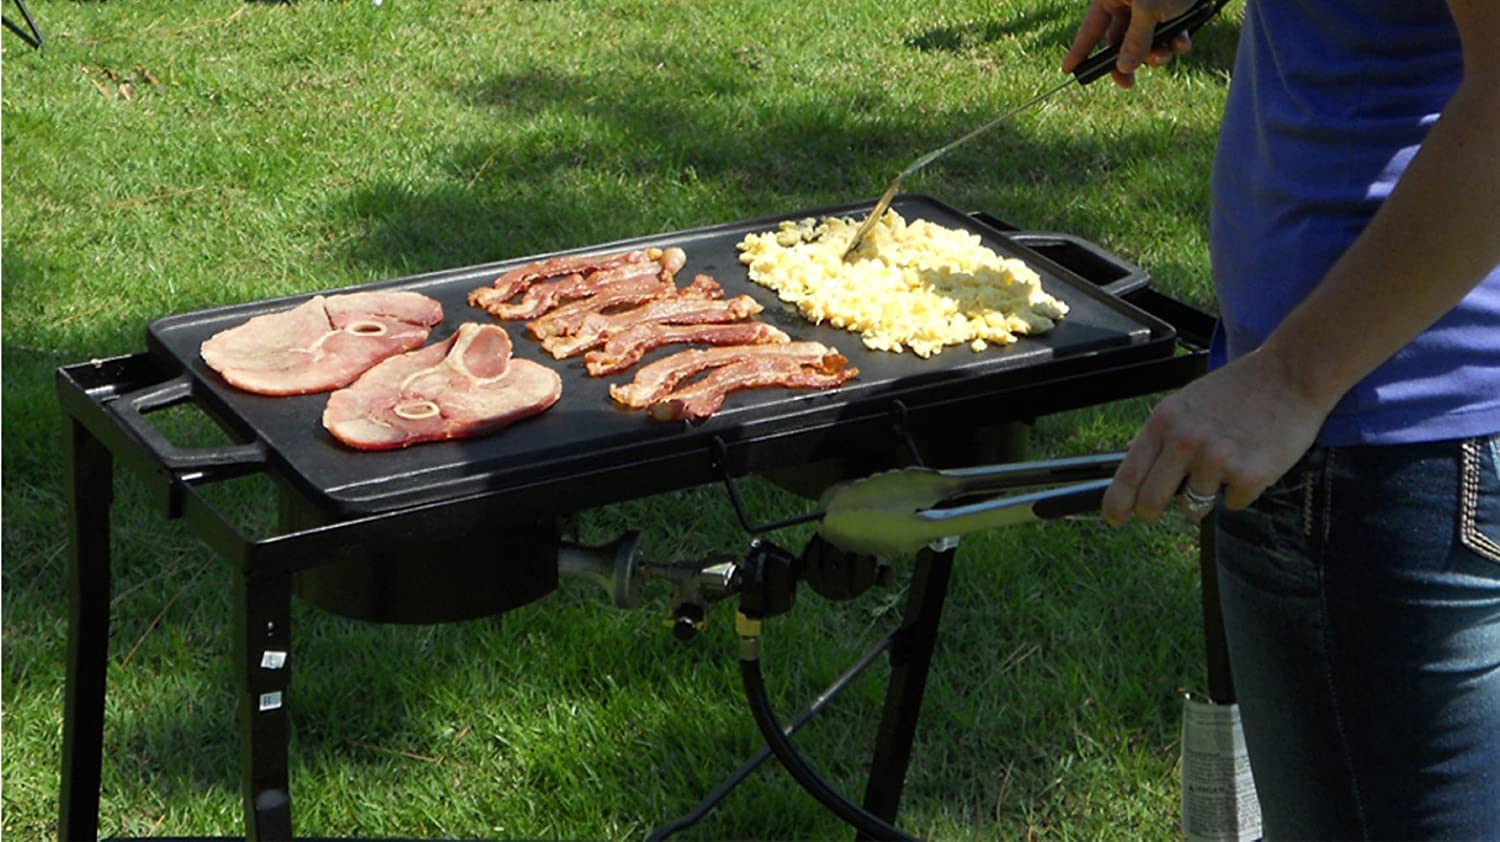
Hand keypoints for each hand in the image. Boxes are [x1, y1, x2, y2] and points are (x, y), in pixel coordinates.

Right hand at [1061, 0, 1197, 87]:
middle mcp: (1128, 4)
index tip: (1069, 70)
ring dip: (1156, 55)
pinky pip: (1167, 38)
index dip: (1079, 50)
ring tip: (1166, 53)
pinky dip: (1175, 44)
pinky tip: (1183, 42)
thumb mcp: (1149, 11)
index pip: (1090, 29)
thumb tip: (1124, 68)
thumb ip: (1135, 41)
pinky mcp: (1173, 14)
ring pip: (1145, 44)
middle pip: (1119, 42)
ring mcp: (1151, 10)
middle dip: (1128, 61)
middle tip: (1127, 84)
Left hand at [1101, 346, 1336, 524]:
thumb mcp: (1187, 402)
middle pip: (1151, 501)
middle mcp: (1185, 441)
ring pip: (1194, 506)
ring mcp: (1216, 460)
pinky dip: (1240, 492)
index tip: (1114, 517)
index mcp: (1164, 421)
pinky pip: (1232, 503)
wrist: (1291, 375)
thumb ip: (1162, 434)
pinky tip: (1252, 463)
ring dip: (1206, 495)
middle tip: (1152, 514)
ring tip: (1225, 463)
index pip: (1129, 474)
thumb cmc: (1239, 390)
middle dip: (1149, 513)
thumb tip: (1131, 459)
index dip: (1116, 503)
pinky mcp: (1249, 475)